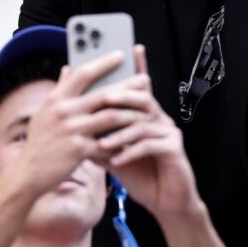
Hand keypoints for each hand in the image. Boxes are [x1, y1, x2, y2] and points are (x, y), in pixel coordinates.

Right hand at [16, 50, 150, 197]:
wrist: (28, 173)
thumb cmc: (39, 141)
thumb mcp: (44, 112)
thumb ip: (59, 89)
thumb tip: (68, 68)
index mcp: (56, 99)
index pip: (83, 73)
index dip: (103, 62)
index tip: (121, 54)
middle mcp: (63, 112)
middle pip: (103, 93)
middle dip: (128, 85)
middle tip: (144, 80)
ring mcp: (72, 131)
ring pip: (111, 116)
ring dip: (132, 113)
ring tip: (147, 109)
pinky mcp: (79, 151)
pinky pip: (108, 142)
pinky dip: (123, 140)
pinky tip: (136, 138)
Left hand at [99, 46, 201, 220]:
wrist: (165, 200)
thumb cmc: (140, 173)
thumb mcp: (115, 152)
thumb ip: (99, 135)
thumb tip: (73, 123)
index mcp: (146, 115)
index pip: (140, 87)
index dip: (138, 66)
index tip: (131, 46)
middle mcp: (160, 118)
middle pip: (142, 99)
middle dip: (121, 96)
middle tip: (102, 97)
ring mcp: (169, 132)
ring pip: (143, 123)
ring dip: (120, 132)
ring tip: (101, 142)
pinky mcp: (174, 149)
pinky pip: (150, 145)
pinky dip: (130, 151)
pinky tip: (116, 160)